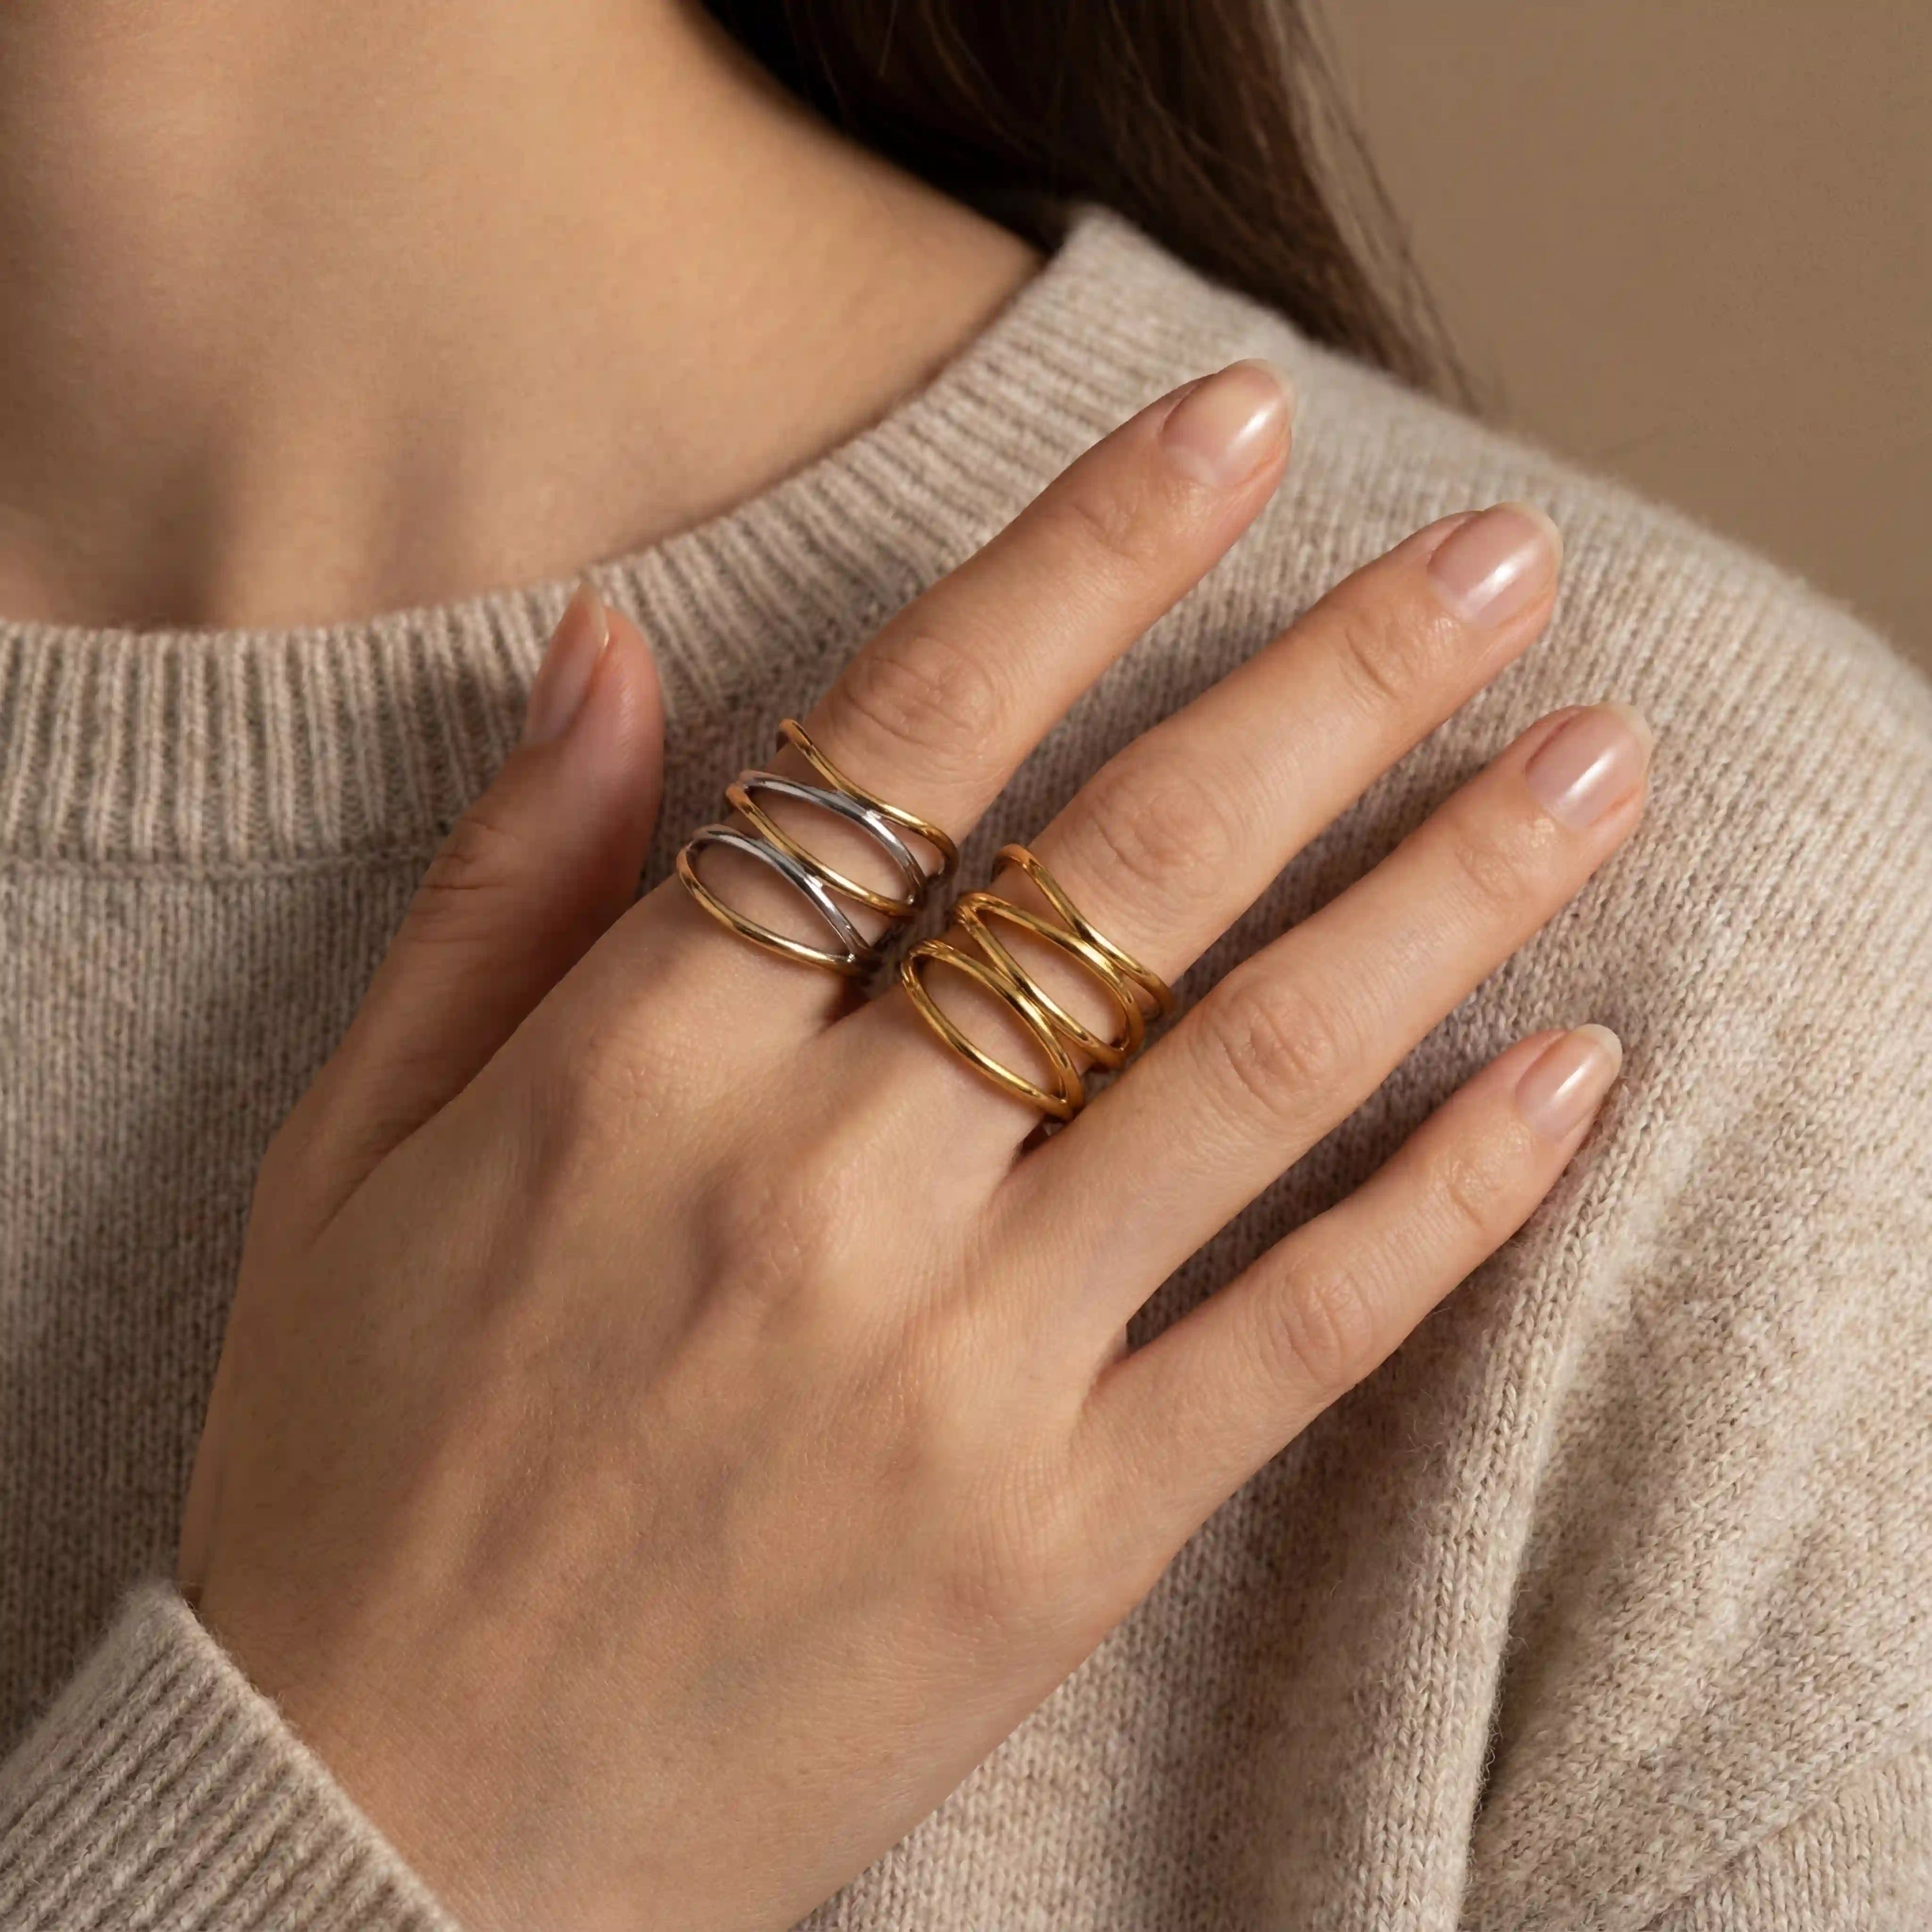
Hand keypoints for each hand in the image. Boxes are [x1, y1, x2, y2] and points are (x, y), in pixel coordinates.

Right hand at [178, 359, 1647, 1931]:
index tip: (1232, 432)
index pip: (905, 744)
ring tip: (1596, 765)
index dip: (1084, 558)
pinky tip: (1574, 1077)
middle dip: (1333, 684)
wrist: (381, 1831)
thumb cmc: (346, 1473)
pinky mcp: (1054, 1541)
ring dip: (1444, 893)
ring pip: (1252, 1072)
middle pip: (1129, 871)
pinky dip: (1448, 1205)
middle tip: (1499, 558)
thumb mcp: (345, 1156)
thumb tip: (617, 651)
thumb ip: (500, 892)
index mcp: (637, 1073)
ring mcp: (957, 1373)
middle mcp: (819, 1192)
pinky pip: (1293, 1338)